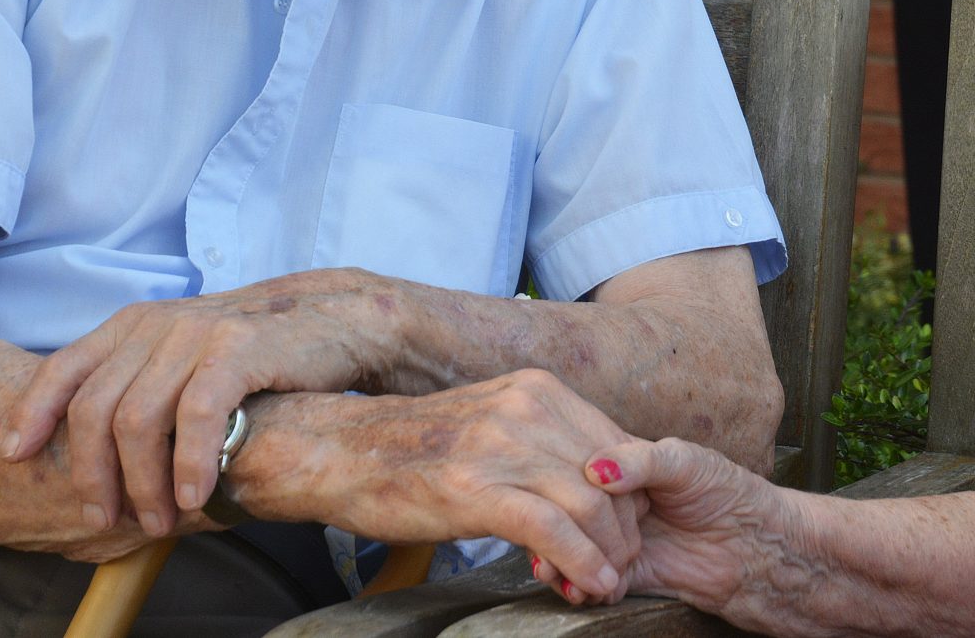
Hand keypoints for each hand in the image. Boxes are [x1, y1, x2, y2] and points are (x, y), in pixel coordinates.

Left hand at [3, 269, 397, 536]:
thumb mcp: (180, 358)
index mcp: (133, 324)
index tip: (15, 456)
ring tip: (158, 522)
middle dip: (93, 475)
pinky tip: (196, 497)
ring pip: (140, 418)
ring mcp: (196, 332)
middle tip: (105, 521)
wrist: (329, 323)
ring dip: (143, 483)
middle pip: (96, 408)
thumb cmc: (250, 355)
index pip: (64, 368)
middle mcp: (158, 323)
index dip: (32, 413)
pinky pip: (196, 416)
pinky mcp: (238, 348)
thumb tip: (87, 450)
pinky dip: (190, 464)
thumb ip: (136, 383)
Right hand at [239, 373, 647, 602]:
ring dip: (609, 555)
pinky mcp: (476, 490)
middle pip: (613, 478)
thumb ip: (541, 441)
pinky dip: (580, 563)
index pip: (617, 445)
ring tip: (604, 585)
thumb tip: (592, 482)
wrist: (342, 452)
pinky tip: (584, 584)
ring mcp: (502, 446)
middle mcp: (527, 407)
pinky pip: (553, 530)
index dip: (631, 498)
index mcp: (536, 388)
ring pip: (591, 506)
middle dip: (625, 532)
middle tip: (620, 567)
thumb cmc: (415, 448)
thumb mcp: (491, 423)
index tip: (624, 533)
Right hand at [532, 436, 788, 615]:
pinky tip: (574, 586)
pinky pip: (591, 582)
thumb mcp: (684, 461)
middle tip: (542, 533)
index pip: (576, 468)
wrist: (756, 549)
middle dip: (551, 525)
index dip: (559, 480)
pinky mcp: (626, 575)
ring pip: (572, 549)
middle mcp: (615, 503)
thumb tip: (596, 468)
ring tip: (550, 567)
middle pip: (567, 513)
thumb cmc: (727, 492)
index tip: (542, 486)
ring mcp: (617, 540)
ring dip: (557, 560)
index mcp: (624, 465)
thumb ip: (640, 462)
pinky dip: (578, 586)